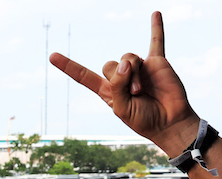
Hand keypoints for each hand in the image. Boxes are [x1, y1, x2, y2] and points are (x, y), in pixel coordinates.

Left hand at [50, 12, 199, 153]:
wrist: (168, 122)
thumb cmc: (143, 120)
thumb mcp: (121, 109)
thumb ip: (117, 87)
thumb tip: (125, 62)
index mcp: (108, 90)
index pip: (84, 76)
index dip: (69, 66)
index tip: (52, 56)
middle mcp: (121, 77)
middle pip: (109, 65)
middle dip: (120, 79)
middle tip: (135, 94)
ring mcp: (138, 68)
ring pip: (128, 58)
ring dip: (134, 74)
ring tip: (142, 90)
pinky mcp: (156, 63)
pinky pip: (156, 41)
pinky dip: (156, 28)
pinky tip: (156, 14)